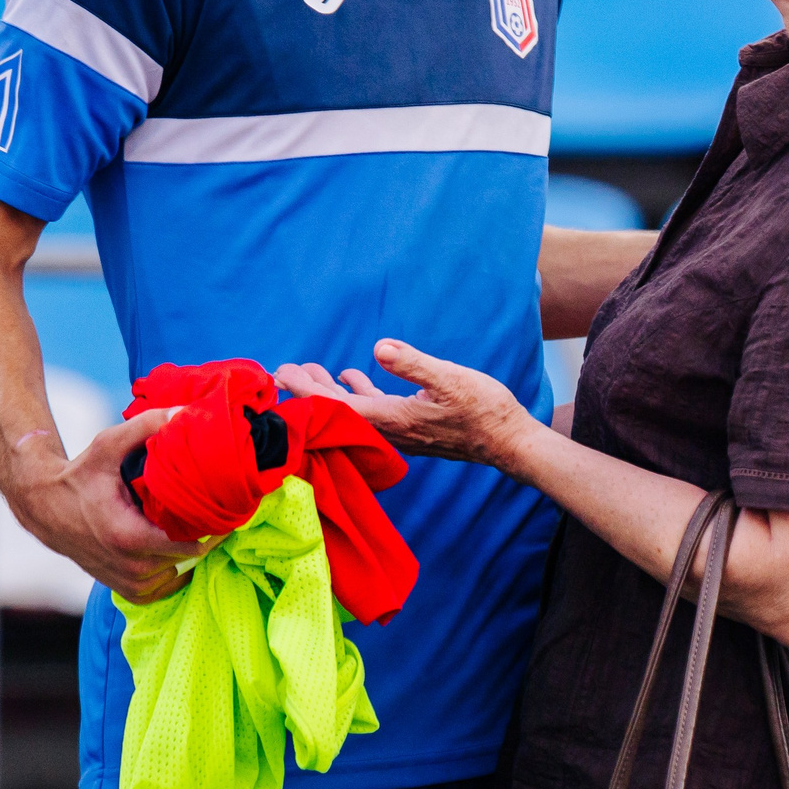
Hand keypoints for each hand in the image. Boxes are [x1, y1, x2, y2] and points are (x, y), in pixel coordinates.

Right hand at [1, 408, 211, 603]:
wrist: (45, 508)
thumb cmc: (78, 476)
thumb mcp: (108, 445)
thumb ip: (146, 426)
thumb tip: (184, 412)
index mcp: (128, 536)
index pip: (191, 544)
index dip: (213, 526)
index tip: (224, 507)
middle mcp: (130, 566)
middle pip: (190, 557)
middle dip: (206, 535)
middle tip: (217, 510)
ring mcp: (129, 583)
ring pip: (181, 572)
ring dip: (191, 551)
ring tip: (197, 524)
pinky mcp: (129, 591)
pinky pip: (168, 586)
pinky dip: (177, 567)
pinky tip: (177, 544)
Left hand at [275, 340, 542, 473]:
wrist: (509, 441)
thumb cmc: (484, 410)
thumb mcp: (449, 378)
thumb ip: (412, 364)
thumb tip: (378, 347)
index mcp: (393, 419)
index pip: (337, 406)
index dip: (306, 391)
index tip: (282, 374)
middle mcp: (390, 431)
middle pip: (337, 411)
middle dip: (308, 391)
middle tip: (279, 371)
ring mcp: (400, 432)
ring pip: (353, 412)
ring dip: (330, 392)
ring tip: (310, 372)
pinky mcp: (411, 428)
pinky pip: (373, 412)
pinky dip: (357, 395)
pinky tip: (352, 378)